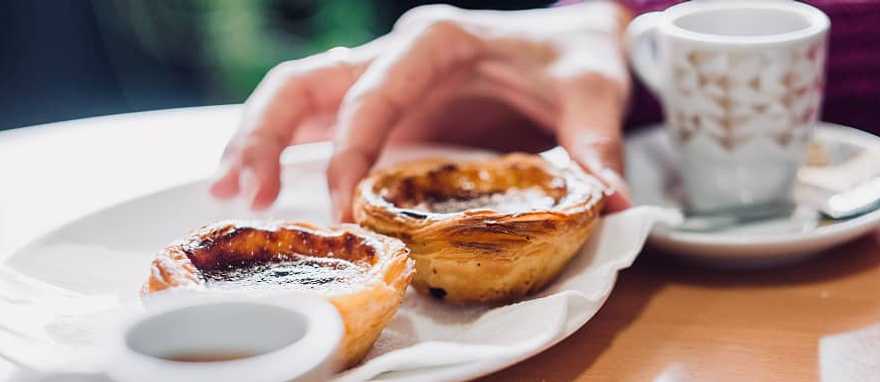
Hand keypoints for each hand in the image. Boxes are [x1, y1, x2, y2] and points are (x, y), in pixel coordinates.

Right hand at [211, 2, 632, 220]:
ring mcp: (383, 78)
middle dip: (266, 132)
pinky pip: (318, 118)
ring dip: (257, 138)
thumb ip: (593, 144)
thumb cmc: (573, 58)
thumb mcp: (590, 93)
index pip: (374, 91)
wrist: (572, 42)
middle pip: (308, 81)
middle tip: (239, 190)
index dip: (348, 148)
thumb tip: (608, 202)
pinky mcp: (383, 105)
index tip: (341, 205)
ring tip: (227, 190)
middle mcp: (396, 53)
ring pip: (298, 94)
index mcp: (437, 39)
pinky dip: (283, 148)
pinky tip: (259, 184)